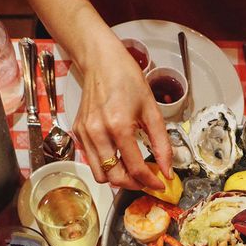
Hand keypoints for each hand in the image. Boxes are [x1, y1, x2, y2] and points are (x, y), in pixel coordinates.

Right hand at [73, 37, 172, 190]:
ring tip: (131, 170)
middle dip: (133, 184)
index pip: (135, 168)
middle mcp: (98, 133)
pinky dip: (106, 165)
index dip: (150, 182)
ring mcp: (85, 134)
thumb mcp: (152, 110)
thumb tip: (167, 170)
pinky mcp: (78, 133)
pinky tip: (118, 155)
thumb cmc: (127, 80)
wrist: (101, 61)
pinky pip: (92, 161)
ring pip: (100, 175)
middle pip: (114, 177)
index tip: (159, 185)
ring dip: (117, 178)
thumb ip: (162, 144)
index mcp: (118, 126)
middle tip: (146, 180)